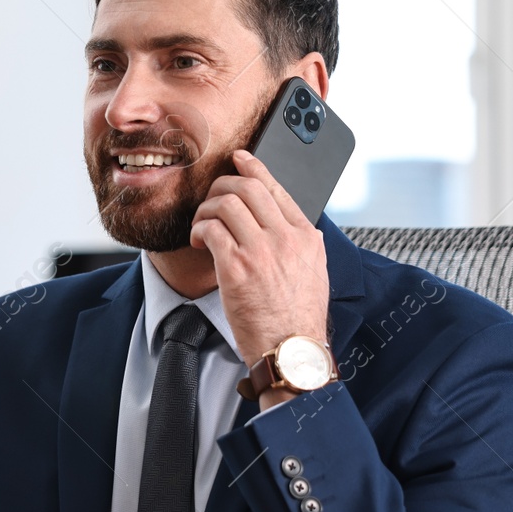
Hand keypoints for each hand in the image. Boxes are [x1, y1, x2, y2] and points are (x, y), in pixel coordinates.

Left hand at [190, 151, 329, 408]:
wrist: (291, 351)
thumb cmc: (298, 319)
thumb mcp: (314, 272)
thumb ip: (300, 243)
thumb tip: (285, 223)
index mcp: (306, 236)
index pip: (277, 188)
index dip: (253, 168)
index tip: (239, 160)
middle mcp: (286, 238)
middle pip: (247, 188)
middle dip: (221, 187)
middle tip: (210, 199)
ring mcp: (261, 251)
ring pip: (224, 204)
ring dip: (205, 210)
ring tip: (202, 227)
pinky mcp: (237, 268)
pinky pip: (210, 229)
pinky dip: (198, 230)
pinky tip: (198, 241)